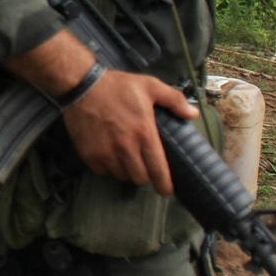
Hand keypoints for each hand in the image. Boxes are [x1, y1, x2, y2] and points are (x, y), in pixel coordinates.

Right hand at [61, 70, 198, 195]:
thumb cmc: (118, 86)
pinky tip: (108, 153)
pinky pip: (103, 171)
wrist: (82, 86)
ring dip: (125, 170)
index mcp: (144, 133)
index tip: (166, 190)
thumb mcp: (150, 86)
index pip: (158, 170)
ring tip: (125, 156)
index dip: (164, 185)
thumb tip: (193, 114)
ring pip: (121, 175)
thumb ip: (174, 100)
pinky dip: (107, 166)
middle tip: (142, 164)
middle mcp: (125, 147)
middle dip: (144, 174)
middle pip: (139, 177)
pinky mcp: (89, 154)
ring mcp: (105, 152)